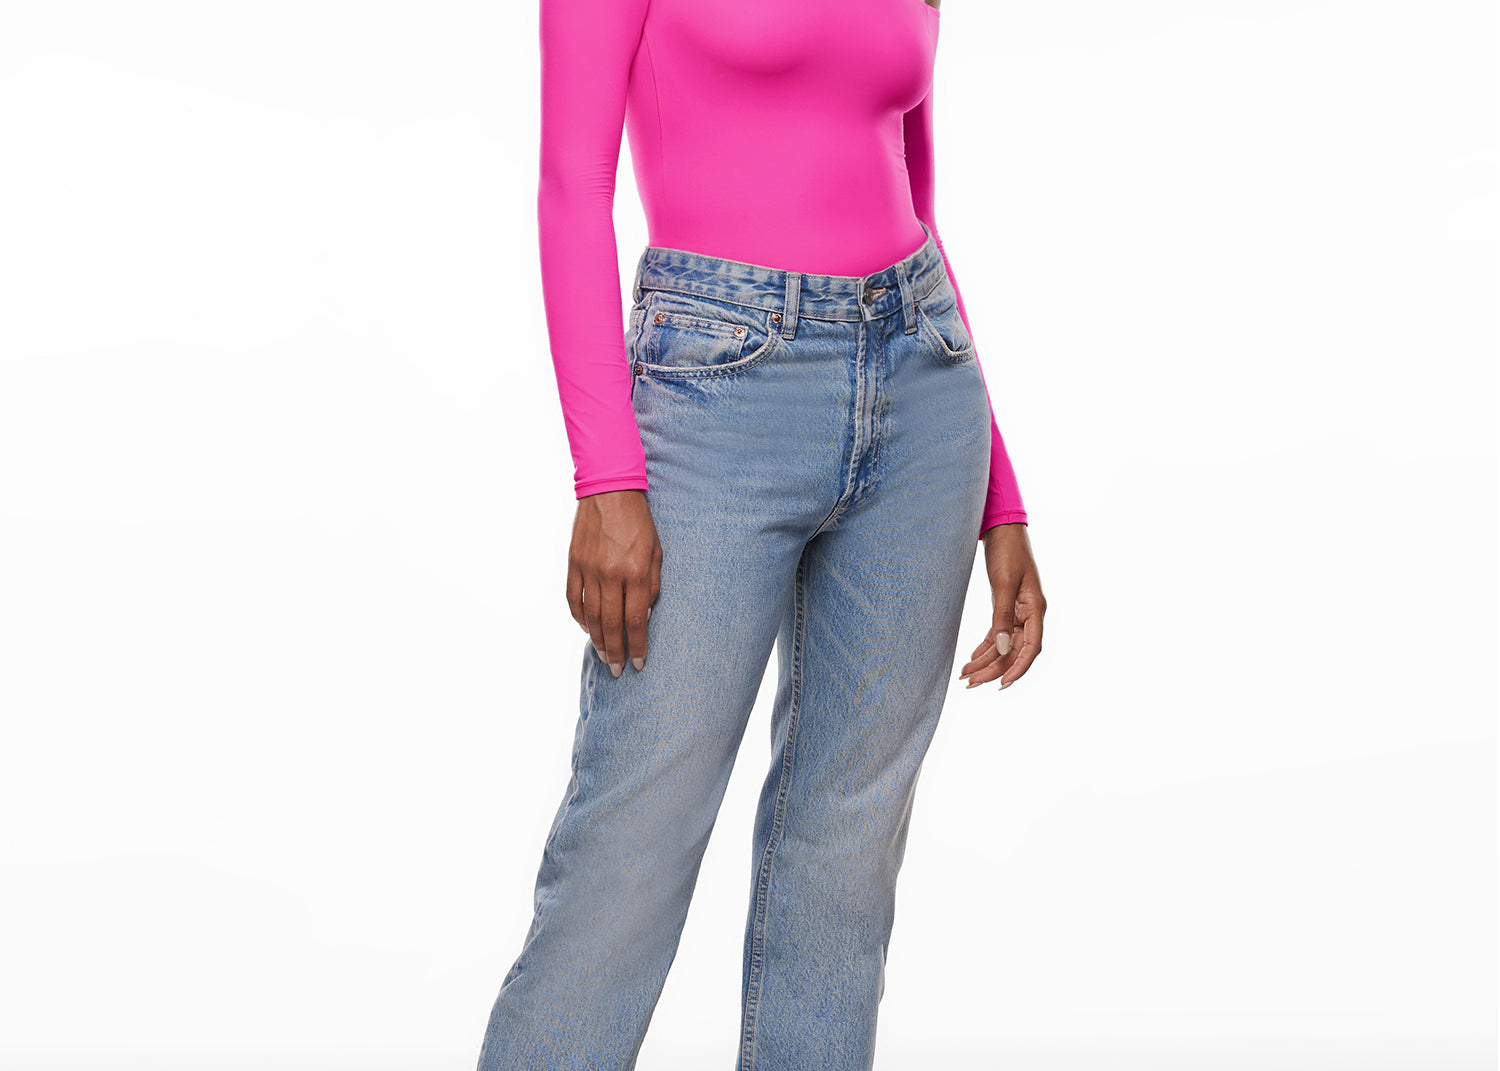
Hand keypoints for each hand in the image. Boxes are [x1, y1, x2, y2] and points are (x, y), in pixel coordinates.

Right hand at [566, 490, 661, 676]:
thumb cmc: (639, 522)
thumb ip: (653, 584)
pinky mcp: (573, 563)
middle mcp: (611, 574)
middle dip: (616, 651)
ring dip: (596, 640)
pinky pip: (573, 598)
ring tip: (604, 656)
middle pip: (611, 624)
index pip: (636, 620)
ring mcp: (589, 569)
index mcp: (636, 572)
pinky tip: (586, 629)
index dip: (637, 645)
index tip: (638, 663)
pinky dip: (578, 617)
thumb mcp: (657, 551)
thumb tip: (646, 614)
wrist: (610, 490)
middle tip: (618, 670)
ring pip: (590, 616)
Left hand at [959, 522, 1044, 689]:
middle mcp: (1029, 613)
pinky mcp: (1006, 607)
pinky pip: (997, 634)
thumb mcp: (1004, 583)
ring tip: (966, 676)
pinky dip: (985, 647)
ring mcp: (1018, 611)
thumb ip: (1002, 616)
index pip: (1031, 647)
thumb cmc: (1007, 551)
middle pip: (1014, 650)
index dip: (1018, 668)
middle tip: (970, 683)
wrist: (1002, 529)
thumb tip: (1001, 648)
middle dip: (993, 668)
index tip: (1001, 684)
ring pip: (1004, 645)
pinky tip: (972, 659)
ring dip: (986, 661)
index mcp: (1035, 608)